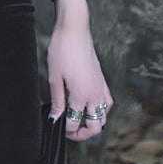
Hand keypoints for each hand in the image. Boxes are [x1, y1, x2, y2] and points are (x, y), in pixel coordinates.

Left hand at [47, 0, 113, 141]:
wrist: (74, 29)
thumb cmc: (62, 50)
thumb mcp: (54, 76)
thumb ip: (57, 100)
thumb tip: (55, 119)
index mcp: (81, 96)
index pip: (74, 123)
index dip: (64, 128)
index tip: (55, 125)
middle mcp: (95, 95)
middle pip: (96, 127)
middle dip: (83, 134)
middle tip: (69, 131)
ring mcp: (101, 87)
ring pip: (104, 116)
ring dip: (94, 122)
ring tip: (79, 119)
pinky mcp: (102, 79)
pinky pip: (108, 102)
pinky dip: (101, 109)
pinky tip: (91, 105)